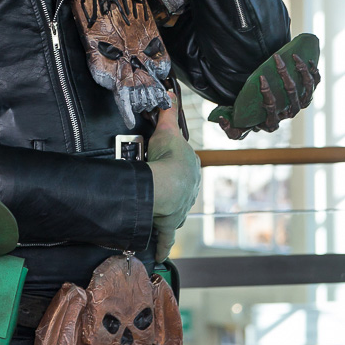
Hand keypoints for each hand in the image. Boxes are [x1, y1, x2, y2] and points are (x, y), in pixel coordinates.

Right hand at [147, 96, 200, 260]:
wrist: (164, 186)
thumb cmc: (166, 158)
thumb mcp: (167, 129)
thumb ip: (168, 111)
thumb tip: (170, 91)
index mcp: (191, 166)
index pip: (184, 161)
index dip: (173, 158)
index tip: (161, 158)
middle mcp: (190, 188)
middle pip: (180, 186)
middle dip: (171, 185)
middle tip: (154, 181)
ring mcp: (181, 207)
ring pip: (176, 209)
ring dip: (168, 210)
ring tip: (156, 209)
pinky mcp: (169, 223)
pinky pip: (166, 236)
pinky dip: (163, 244)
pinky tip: (160, 253)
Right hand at [211, 46, 319, 140]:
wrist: (262, 114)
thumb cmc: (248, 118)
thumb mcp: (236, 128)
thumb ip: (229, 128)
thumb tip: (222, 120)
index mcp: (271, 122)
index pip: (272, 109)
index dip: (267, 94)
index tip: (260, 78)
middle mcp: (287, 114)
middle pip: (292, 97)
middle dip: (284, 76)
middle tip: (276, 59)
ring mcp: (297, 105)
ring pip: (305, 90)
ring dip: (301, 73)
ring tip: (293, 57)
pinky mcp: (304, 96)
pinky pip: (313, 85)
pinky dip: (313, 74)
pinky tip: (307, 62)